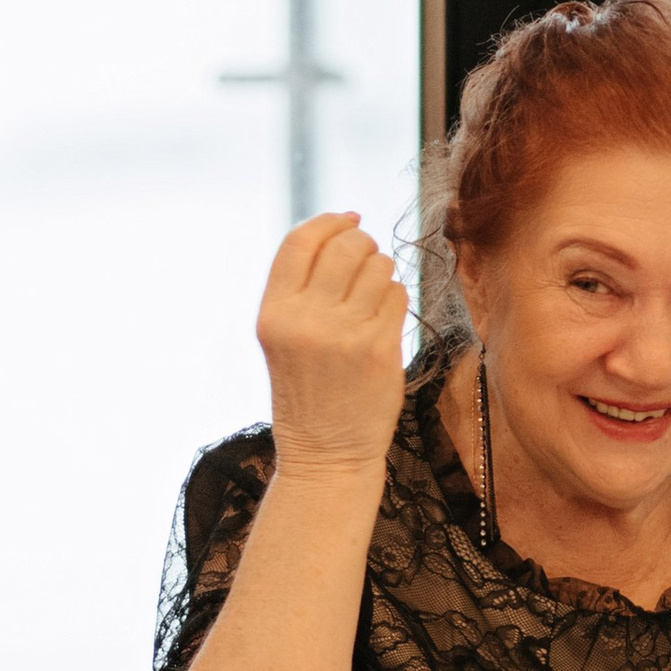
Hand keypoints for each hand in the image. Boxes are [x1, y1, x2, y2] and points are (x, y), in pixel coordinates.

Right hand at [256, 213, 408, 481]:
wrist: (326, 452)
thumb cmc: (307, 389)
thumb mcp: (283, 336)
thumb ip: (302, 287)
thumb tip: (345, 225)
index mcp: (273, 313)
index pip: (300, 241)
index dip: (329, 221)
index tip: (349, 219)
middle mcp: (305, 320)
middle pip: (345, 245)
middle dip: (363, 243)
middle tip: (367, 257)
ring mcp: (344, 333)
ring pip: (378, 266)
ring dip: (382, 271)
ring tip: (374, 296)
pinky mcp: (379, 348)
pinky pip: (397, 295)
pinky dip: (395, 298)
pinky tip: (384, 319)